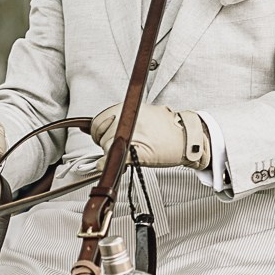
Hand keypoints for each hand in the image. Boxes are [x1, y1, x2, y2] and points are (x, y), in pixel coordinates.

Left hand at [90, 101, 212, 170]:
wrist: (186, 137)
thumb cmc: (166, 128)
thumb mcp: (142, 113)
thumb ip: (118, 117)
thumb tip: (88, 127)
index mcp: (129, 108)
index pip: (99, 120)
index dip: (99, 131)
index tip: (104, 136)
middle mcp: (129, 118)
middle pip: (100, 134)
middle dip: (103, 142)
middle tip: (117, 146)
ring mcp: (132, 135)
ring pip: (107, 147)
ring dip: (112, 153)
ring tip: (128, 152)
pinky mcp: (137, 152)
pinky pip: (115, 159)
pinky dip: (108, 165)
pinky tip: (110, 166)